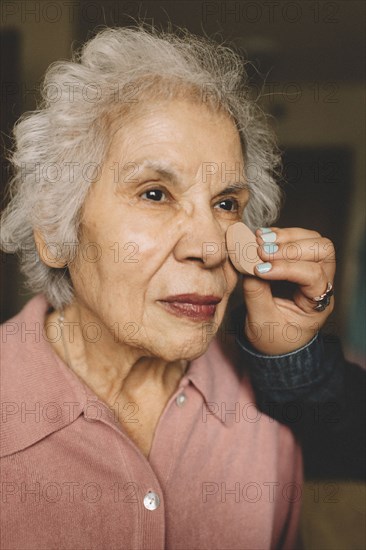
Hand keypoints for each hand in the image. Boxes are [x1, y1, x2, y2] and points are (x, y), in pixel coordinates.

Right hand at [241, 227, 335, 354]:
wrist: (274, 341)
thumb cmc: (271, 336)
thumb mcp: (260, 321)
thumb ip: (255, 292)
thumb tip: (248, 264)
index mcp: (317, 305)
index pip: (313, 276)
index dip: (286, 268)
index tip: (260, 270)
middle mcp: (322, 284)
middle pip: (323, 250)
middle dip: (291, 247)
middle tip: (263, 251)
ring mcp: (313, 269)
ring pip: (312, 239)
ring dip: (286, 236)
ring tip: (260, 240)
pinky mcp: (298, 261)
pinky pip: (296, 238)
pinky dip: (278, 235)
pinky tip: (260, 237)